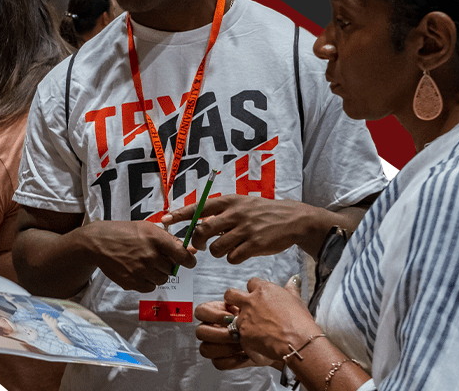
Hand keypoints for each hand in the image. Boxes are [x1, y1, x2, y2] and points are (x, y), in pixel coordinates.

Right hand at [77, 220, 195, 292]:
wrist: (98, 242)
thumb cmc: (124, 232)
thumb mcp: (147, 228)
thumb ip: (169, 240)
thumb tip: (191, 251)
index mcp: (155, 238)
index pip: (182, 255)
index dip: (189, 260)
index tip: (189, 262)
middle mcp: (149, 255)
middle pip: (171, 269)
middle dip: (167, 265)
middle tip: (156, 258)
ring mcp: (140, 270)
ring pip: (162, 280)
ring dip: (158, 274)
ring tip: (146, 264)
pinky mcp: (131, 282)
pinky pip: (150, 287)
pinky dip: (147, 282)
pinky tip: (138, 271)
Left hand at [162, 195, 333, 263]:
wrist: (293, 219)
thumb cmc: (263, 213)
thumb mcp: (243, 205)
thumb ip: (222, 213)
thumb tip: (198, 226)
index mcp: (231, 201)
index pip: (200, 207)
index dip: (181, 214)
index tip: (165, 219)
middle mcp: (236, 214)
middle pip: (203, 230)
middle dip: (196, 242)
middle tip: (199, 246)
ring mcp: (245, 229)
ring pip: (215, 248)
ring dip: (216, 252)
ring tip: (228, 247)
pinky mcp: (255, 244)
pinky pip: (232, 258)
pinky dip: (233, 258)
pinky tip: (241, 252)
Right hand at [195, 300, 274, 370]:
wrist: (272, 337)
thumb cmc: (260, 320)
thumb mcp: (251, 308)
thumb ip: (242, 305)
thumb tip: (239, 308)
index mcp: (214, 312)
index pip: (200, 311)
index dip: (212, 314)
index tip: (230, 317)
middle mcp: (211, 328)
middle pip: (200, 332)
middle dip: (219, 334)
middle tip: (237, 334)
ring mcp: (213, 345)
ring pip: (205, 349)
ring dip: (225, 348)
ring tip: (242, 344)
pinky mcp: (220, 359)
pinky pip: (218, 363)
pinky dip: (232, 360)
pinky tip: (245, 355)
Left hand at [223, 278, 321, 362]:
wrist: (297, 341)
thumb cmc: (299, 321)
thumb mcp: (297, 300)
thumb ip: (292, 288)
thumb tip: (294, 279)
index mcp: (264, 290)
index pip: (251, 283)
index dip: (253, 290)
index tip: (257, 296)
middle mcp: (251, 301)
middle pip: (230, 294)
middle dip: (231, 298)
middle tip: (237, 305)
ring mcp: (245, 318)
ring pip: (235, 317)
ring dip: (242, 322)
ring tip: (256, 331)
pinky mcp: (243, 334)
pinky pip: (241, 335)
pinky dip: (248, 338)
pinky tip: (259, 342)